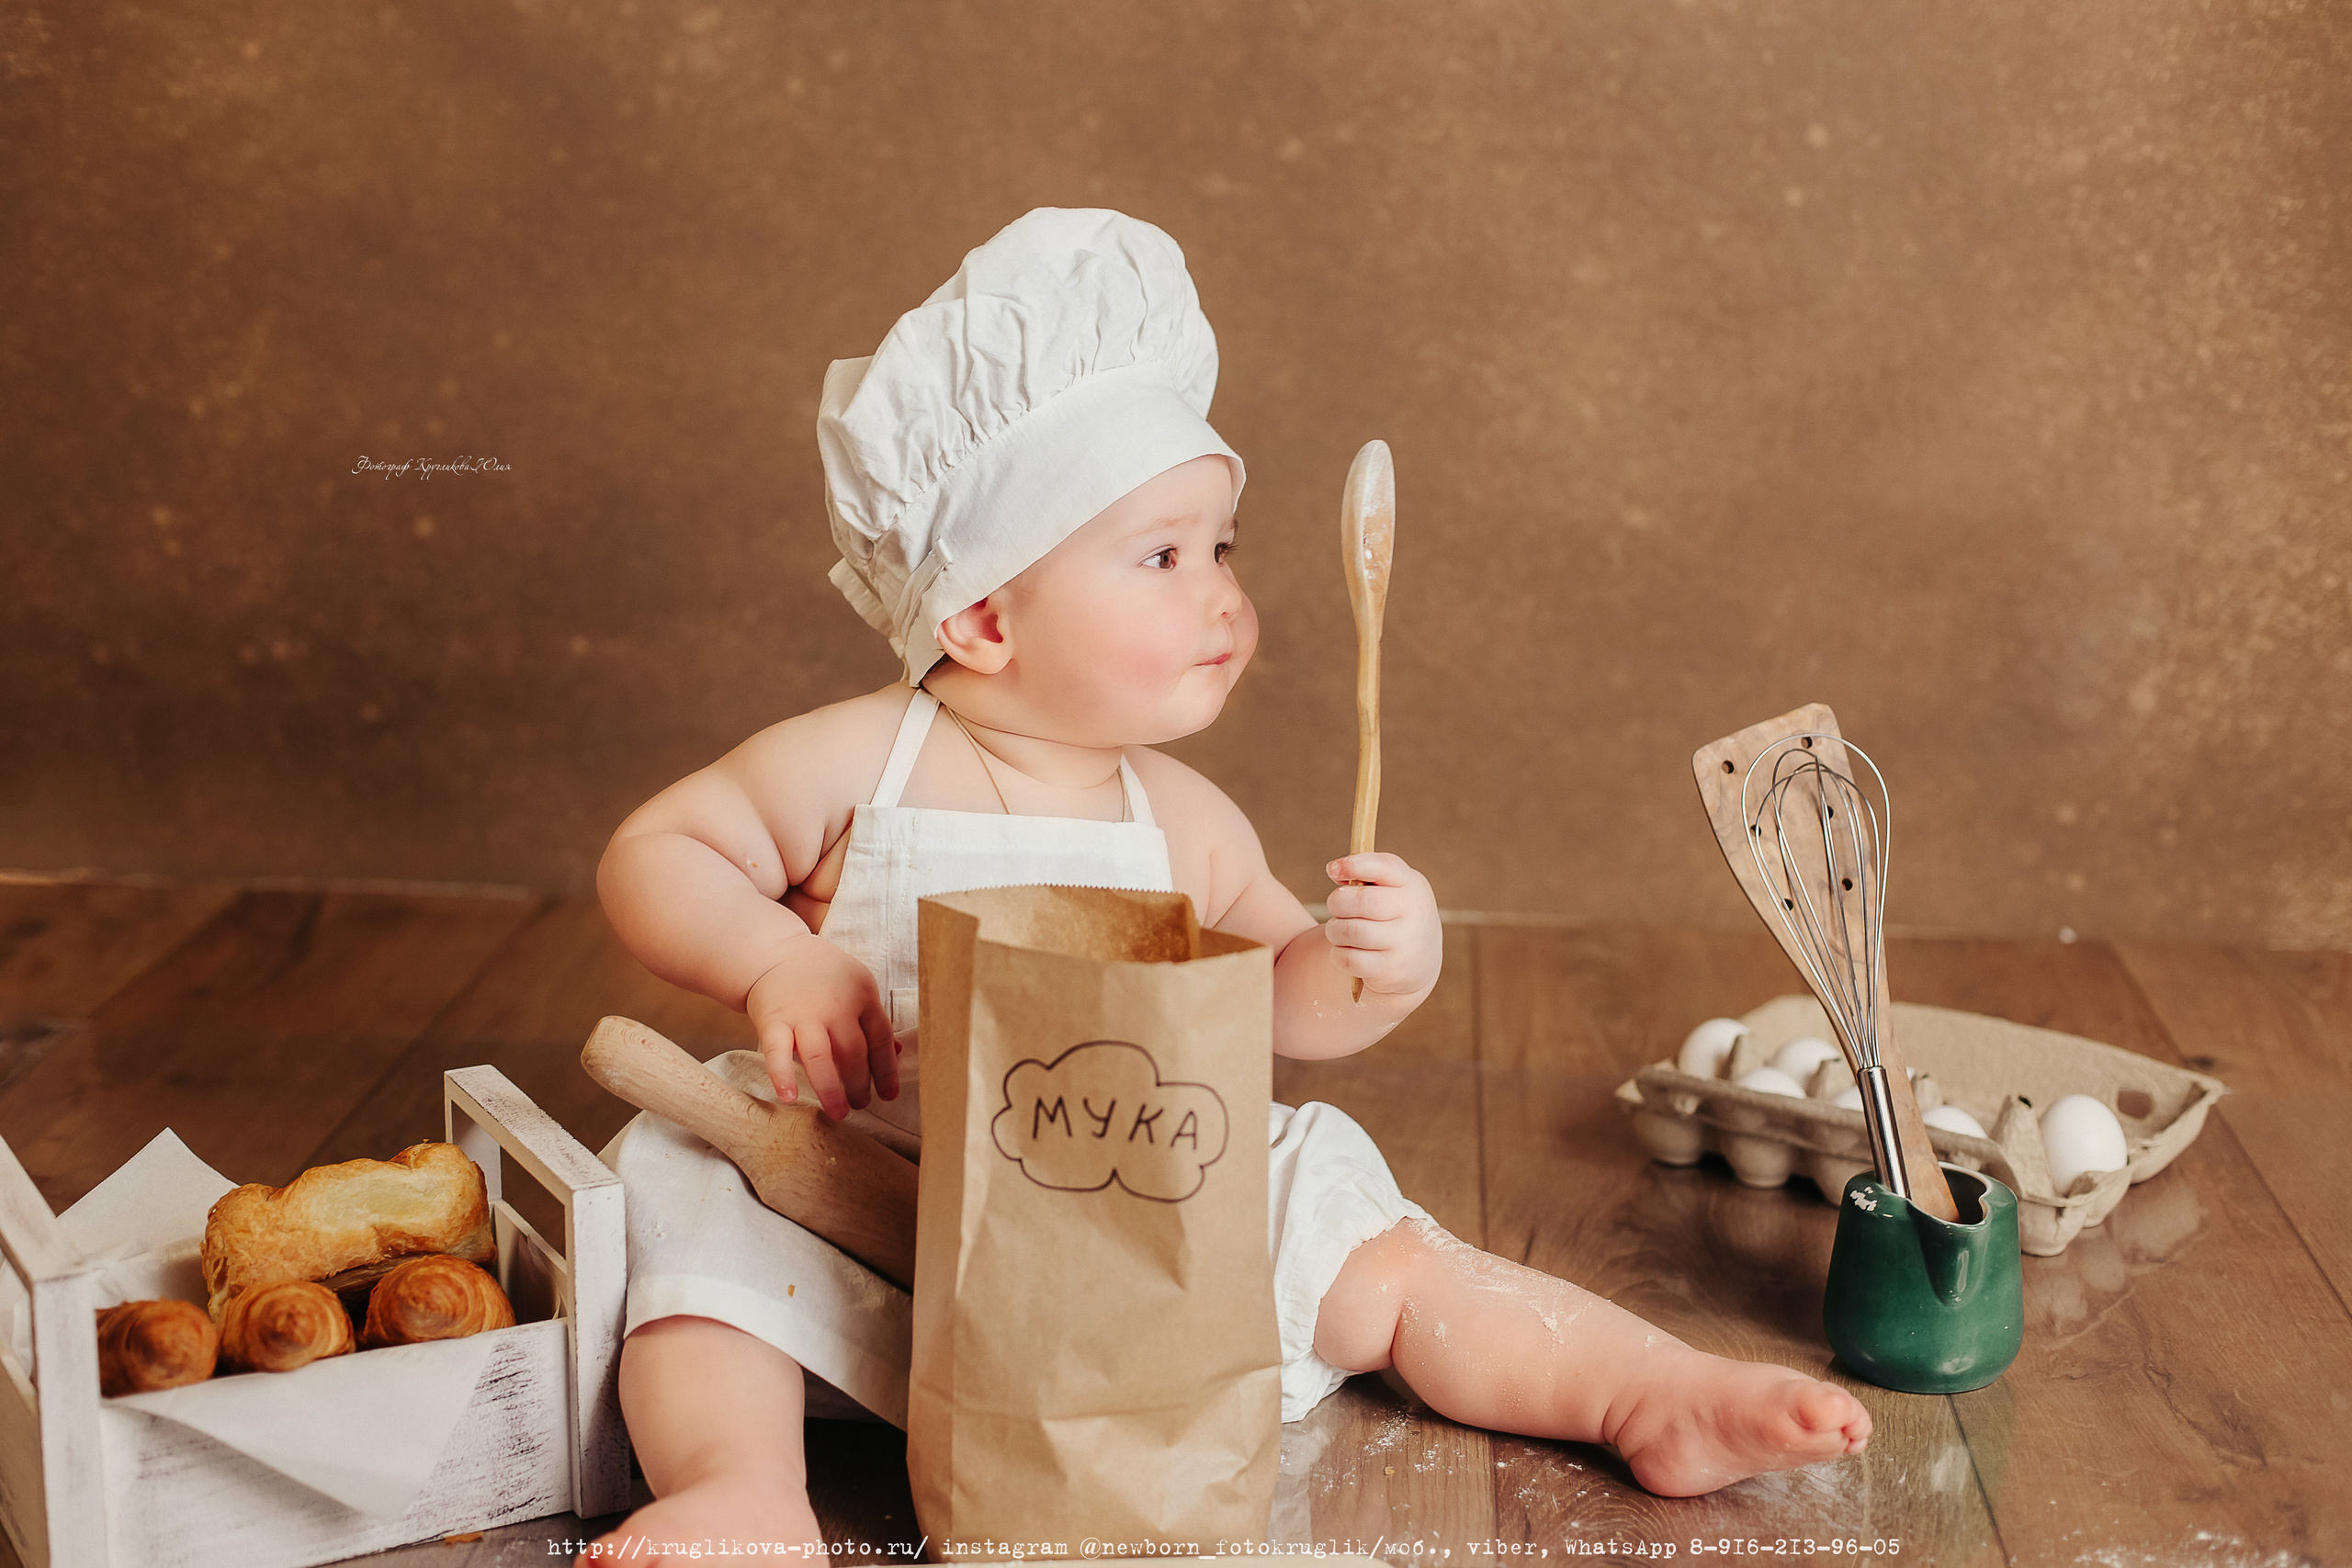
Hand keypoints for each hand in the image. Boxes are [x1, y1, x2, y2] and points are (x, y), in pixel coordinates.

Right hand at [745, 933, 898, 1117]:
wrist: (777, 953)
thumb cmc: (824, 976)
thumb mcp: (858, 986)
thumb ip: (873, 1020)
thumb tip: (899, 1055)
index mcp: (863, 994)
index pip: (881, 1039)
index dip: (887, 1071)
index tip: (888, 1095)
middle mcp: (836, 1004)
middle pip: (854, 1052)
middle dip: (860, 1085)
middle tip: (860, 1105)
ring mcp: (803, 1013)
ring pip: (821, 1057)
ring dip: (831, 1089)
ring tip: (839, 1112)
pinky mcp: (773, 1019)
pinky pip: (777, 1052)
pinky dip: (782, 1076)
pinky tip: (790, 1098)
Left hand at [1324, 853, 1441, 1000]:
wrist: (1419, 962)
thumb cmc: (1393, 915)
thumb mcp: (1391, 889)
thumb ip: (1365, 875)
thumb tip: (1335, 869)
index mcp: (1411, 885)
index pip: (1384, 867)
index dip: (1354, 865)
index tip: (1332, 869)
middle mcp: (1414, 913)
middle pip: (1360, 901)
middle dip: (1337, 902)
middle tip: (1337, 907)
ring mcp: (1404, 943)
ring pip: (1350, 931)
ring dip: (1334, 929)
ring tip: (1339, 930)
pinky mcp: (1390, 970)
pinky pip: (1348, 958)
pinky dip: (1338, 954)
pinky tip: (1347, 950)